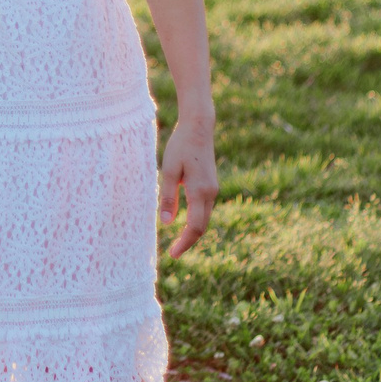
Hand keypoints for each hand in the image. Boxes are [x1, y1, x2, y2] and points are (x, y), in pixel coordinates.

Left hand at [157, 113, 219, 259]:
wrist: (199, 127)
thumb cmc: (180, 146)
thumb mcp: (169, 171)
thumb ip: (169, 197)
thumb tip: (167, 224)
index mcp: (200, 191)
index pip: (195, 227)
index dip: (184, 243)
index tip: (173, 255)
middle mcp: (211, 193)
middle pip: (202, 226)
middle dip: (189, 241)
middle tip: (174, 253)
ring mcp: (213, 189)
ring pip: (204, 218)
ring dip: (193, 231)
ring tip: (178, 243)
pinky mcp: (211, 185)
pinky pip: (205, 209)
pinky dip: (196, 220)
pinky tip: (185, 224)